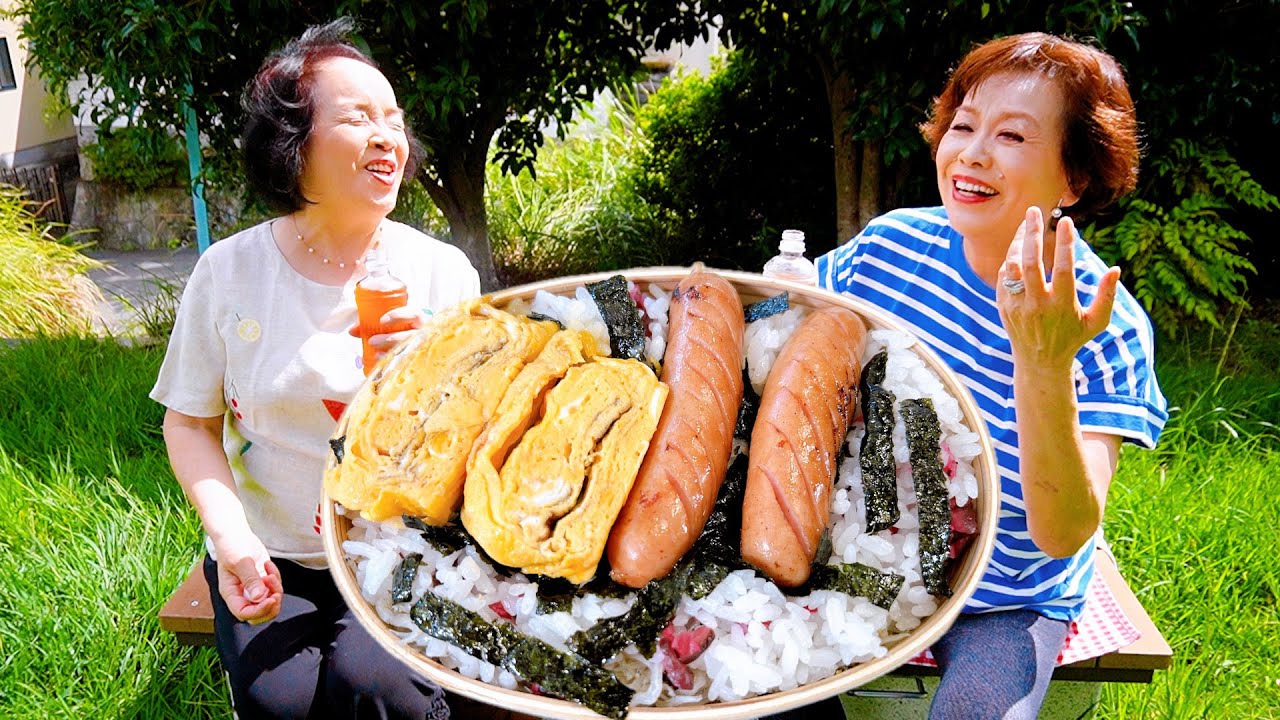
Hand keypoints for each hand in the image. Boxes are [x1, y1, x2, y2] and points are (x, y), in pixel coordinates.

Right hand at [212, 530, 283, 623]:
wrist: (236, 534)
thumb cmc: (232, 546)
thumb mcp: (241, 562)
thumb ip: (251, 580)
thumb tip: (259, 597)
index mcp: (231, 593)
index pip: (244, 613)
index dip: (259, 610)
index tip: (271, 599)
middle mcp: (241, 595)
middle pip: (258, 615)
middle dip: (270, 606)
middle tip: (275, 591)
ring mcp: (252, 589)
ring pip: (268, 604)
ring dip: (275, 591)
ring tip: (270, 574)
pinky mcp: (262, 582)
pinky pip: (274, 589)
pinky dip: (277, 580)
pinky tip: (269, 565)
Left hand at [347, 306, 425, 360]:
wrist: (416, 345)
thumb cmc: (401, 329)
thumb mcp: (389, 324)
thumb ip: (371, 324)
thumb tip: (353, 331)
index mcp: (418, 320)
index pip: (414, 314)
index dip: (399, 315)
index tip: (382, 321)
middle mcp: (423, 333)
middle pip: (411, 335)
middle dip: (391, 339)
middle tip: (372, 341)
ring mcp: (422, 347)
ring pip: (410, 350)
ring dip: (391, 352)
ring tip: (375, 354)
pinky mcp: (418, 359)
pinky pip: (408, 361)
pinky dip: (393, 361)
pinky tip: (382, 362)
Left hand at [997, 206, 1119, 371]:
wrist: (1039, 362)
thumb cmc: (1073, 338)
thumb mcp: (1097, 322)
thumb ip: (1107, 296)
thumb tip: (1115, 269)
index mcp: (1062, 306)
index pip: (1064, 269)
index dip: (1066, 244)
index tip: (1068, 222)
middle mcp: (1037, 305)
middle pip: (1031, 263)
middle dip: (1032, 234)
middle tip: (1035, 210)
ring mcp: (1017, 306)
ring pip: (1012, 267)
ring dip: (1018, 242)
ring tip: (1027, 223)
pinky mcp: (1003, 306)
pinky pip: (1003, 276)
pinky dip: (1011, 258)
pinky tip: (1020, 245)